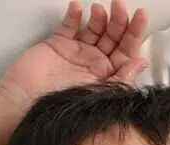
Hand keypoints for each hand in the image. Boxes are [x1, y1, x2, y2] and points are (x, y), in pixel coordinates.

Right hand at [0, 0, 149, 115]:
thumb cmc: (65, 109)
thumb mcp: (101, 96)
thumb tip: (141, 62)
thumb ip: (123, 80)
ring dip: (99, 18)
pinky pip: (69, 26)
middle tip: (120, 7)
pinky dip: (74, 16)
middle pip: (112, 38)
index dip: (134, 34)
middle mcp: (95, 64)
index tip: (140, 17)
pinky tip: (78, 8)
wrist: (28, 106)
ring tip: (99, 10)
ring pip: (94, 29)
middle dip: (119, 21)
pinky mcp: (58, 45)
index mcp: (108, 76)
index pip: (126, 52)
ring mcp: (77, 53)